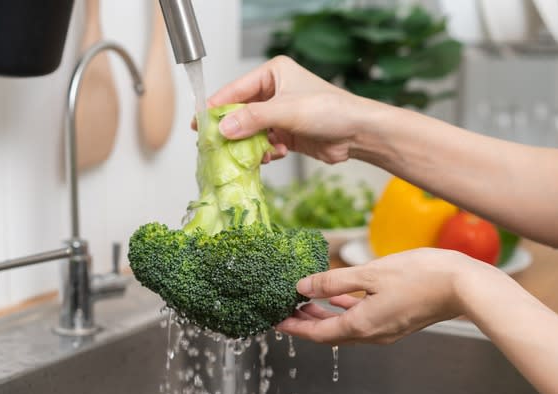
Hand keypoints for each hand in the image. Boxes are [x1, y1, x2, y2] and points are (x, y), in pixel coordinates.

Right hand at [198, 56, 382, 163]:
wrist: (358, 133)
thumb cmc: (329, 110)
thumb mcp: (286, 111)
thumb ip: (252, 119)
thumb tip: (222, 128)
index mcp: (273, 74)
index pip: (235, 90)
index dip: (216, 107)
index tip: (199, 124)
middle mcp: (274, 92)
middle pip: (240, 113)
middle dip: (233, 131)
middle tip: (216, 146)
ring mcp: (279, 114)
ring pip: (250, 131)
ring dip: (249, 145)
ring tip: (251, 154)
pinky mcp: (285, 134)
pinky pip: (262, 144)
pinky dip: (264, 152)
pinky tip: (273, 155)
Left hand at [277, 248, 504, 345]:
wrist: (465, 285)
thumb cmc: (421, 275)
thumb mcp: (370, 273)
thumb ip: (333, 281)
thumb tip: (302, 287)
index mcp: (362, 325)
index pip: (317, 333)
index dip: (294, 328)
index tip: (275, 322)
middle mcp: (372, 334)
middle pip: (329, 334)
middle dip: (305, 323)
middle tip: (285, 310)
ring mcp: (386, 330)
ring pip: (345, 327)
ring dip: (324, 316)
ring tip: (305, 302)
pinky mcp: (396, 321)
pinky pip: (362, 320)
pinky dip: (345, 309)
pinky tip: (339, 296)